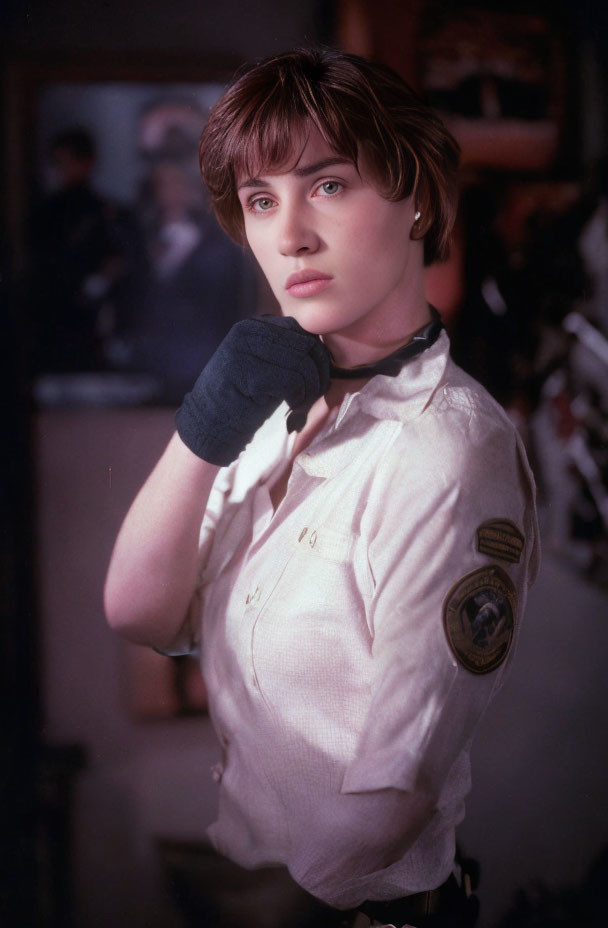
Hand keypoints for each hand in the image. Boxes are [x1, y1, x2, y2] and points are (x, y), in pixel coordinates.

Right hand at [175, 315, 330, 464]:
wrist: (207, 424)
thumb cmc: (242, 400)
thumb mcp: (263, 365)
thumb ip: (286, 352)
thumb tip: (322, 351)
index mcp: (255, 326)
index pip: (303, 332)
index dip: (318, 358)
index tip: (317, 381)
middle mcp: (249, 330)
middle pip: (306, 345)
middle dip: (318, 373)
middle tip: (314, 395)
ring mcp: (245, 349)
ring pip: (302, 364)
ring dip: (311, 388)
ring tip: (303, 402)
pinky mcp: (245, 371)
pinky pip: (291, 381)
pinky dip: (300, 397)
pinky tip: (293, 407)